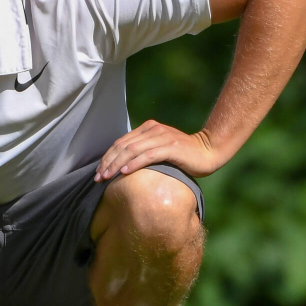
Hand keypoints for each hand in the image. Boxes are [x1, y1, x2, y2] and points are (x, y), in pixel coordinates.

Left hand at [94, 121, 226, 180]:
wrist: (208, 152)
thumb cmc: (182, 155)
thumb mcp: (159, 148)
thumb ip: (143, 151)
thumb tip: (121, 165)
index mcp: (147, 128)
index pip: (121, 142)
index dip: (107, 157)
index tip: (98, 172)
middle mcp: (153, 129)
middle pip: (123, 146)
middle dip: (108, 162)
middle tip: (98, 177)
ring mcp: (162, 137)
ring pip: (132, 151)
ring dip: (116, 165)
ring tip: (107, 177)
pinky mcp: (171, 147)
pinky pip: (148, 156)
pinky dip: (134, 164)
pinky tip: (124, 173)